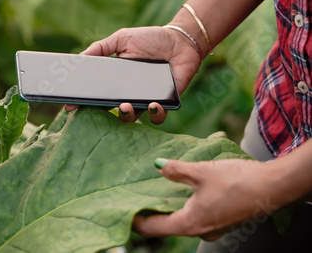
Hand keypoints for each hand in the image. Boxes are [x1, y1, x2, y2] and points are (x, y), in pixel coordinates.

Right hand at [65, 26, 200, 123]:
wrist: (181, 40)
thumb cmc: (151, 39)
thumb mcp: (122, 39)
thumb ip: (101, 47)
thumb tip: (79, 58)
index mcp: (116, 80)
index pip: (96, 93)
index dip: (83, 101)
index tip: (70, 106)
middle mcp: (128, 93)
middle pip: (110, 109)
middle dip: (102, 112)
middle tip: (98, 107)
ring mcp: (145, 99)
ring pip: (132, 117)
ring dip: (127, 115)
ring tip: (125, 106)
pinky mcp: (165, 103)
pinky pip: (158, 117)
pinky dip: (155, 114)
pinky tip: (153, 104)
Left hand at [132, 158, 279, 240]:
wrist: (273, 188)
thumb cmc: (238, 182)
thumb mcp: (201, 172)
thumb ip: (176, 170)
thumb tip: (158, 166)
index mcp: (190, 223)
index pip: (153, 228)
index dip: (136, 219)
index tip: (123, 209)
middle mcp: (199, 230)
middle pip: (166, 226)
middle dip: (151, 211)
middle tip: (136, 195)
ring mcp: (212, 227)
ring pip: (182, 220)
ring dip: (169, 206)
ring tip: (156, 189)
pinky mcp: (221, 219)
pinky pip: (196, 215)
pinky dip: (184, 204)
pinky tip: (182, 189)